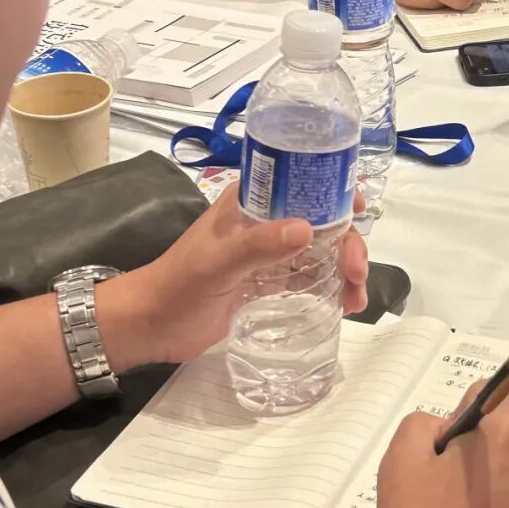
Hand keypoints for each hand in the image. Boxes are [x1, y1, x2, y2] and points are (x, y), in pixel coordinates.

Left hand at [101, 185, 368, 373]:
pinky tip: (345, 305)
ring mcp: (269, 253)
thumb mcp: (217, 263)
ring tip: (355, 298)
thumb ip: (258, 246)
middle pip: (321, 220)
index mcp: (251, 203)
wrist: (150, 326)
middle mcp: (265, 222)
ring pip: (320, 251)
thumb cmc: (178, 285)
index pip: (300, 181)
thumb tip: (309, 229)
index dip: (334, 188)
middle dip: (347, 241)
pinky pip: (309, 279)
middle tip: (356, 272)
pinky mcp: (268, 283)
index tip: (358, 208)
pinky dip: (332, 288)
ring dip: (344, 268)